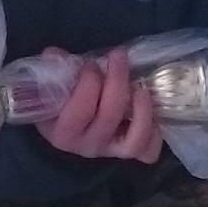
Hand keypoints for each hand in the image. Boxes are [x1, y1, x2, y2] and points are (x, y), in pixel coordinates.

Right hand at [27, 47, 162, 161]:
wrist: (66, 122)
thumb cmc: (60, 99)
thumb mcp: (52, 84)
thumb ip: (54, 69)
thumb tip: (55, 55)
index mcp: (63, 132)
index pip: (81, 110)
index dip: (89, 83)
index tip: (91, 64)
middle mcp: (87, 146)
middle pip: (109, 117)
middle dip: (116, 81)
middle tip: (118, 58)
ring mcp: (110, 151)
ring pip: (134, 141)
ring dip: (141, 111)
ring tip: (139, 87)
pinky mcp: (129, 150)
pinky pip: (148, 151)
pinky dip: (155, 133)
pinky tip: (148, 109)